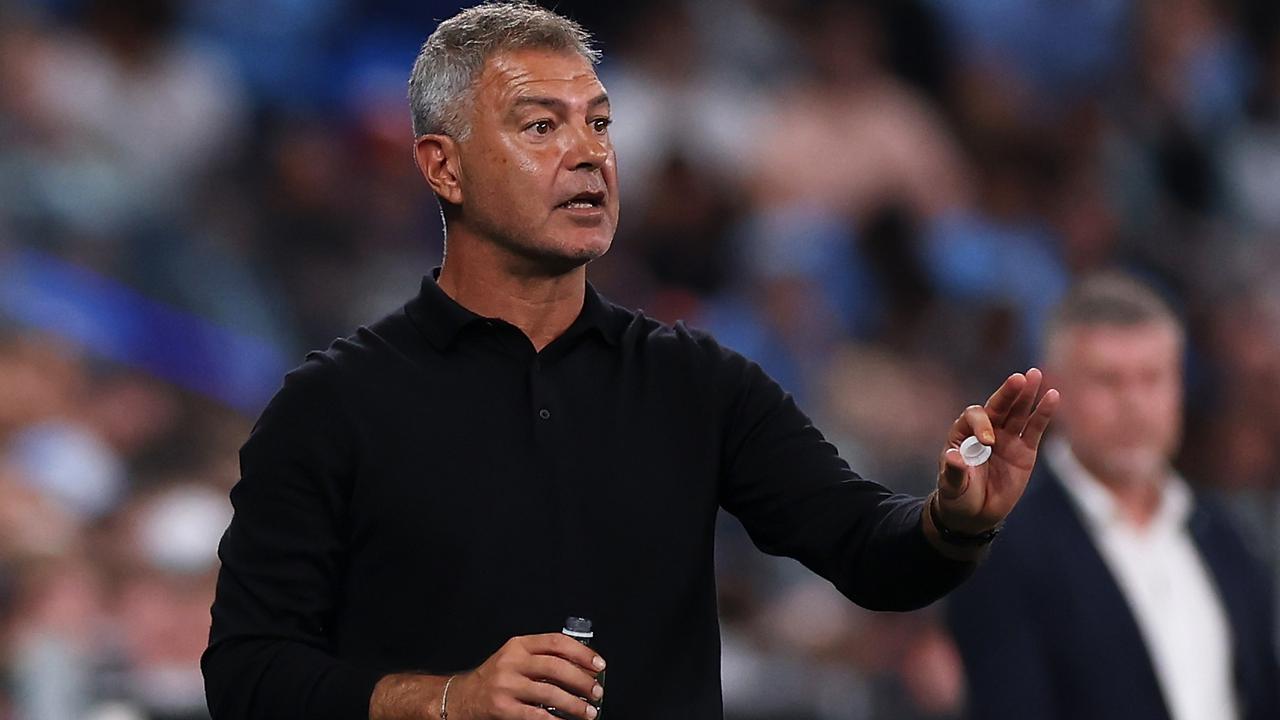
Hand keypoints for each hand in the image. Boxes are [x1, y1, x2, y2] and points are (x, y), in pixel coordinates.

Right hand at [447, 634, 604, 719]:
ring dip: (574, 704)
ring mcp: (506, 684)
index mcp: (519, 646)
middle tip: (596, 692)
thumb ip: (542, 657)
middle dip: (582, 681)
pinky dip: (555, 719)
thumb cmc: (495, 678)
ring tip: (588, 712)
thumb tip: (582, 668)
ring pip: (549, 692)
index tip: (598, 665)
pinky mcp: (502, 707)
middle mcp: (512, 661)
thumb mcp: (515, 658)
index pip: (556, 642)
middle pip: (556, 666)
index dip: (582, 653)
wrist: (463, 697)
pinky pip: (536, 714)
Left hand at [934, 368, 1058, 534]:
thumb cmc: (957, 496)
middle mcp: (985, 431)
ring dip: (1026, 394)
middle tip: (1020, 378)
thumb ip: (954, 472)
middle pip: (998, 406)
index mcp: (963, 434)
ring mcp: (1006, 438)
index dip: (982, 425)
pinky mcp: (1025, 450)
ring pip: (1018, 412)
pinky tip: (1052, 396)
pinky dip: (1043, 413)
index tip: (989, 442)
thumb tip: (953, 457)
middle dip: (1008, 393)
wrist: (974, 514)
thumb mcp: (952, 487)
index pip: (975, 417)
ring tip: (1035, 374)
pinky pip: (1035, 428)